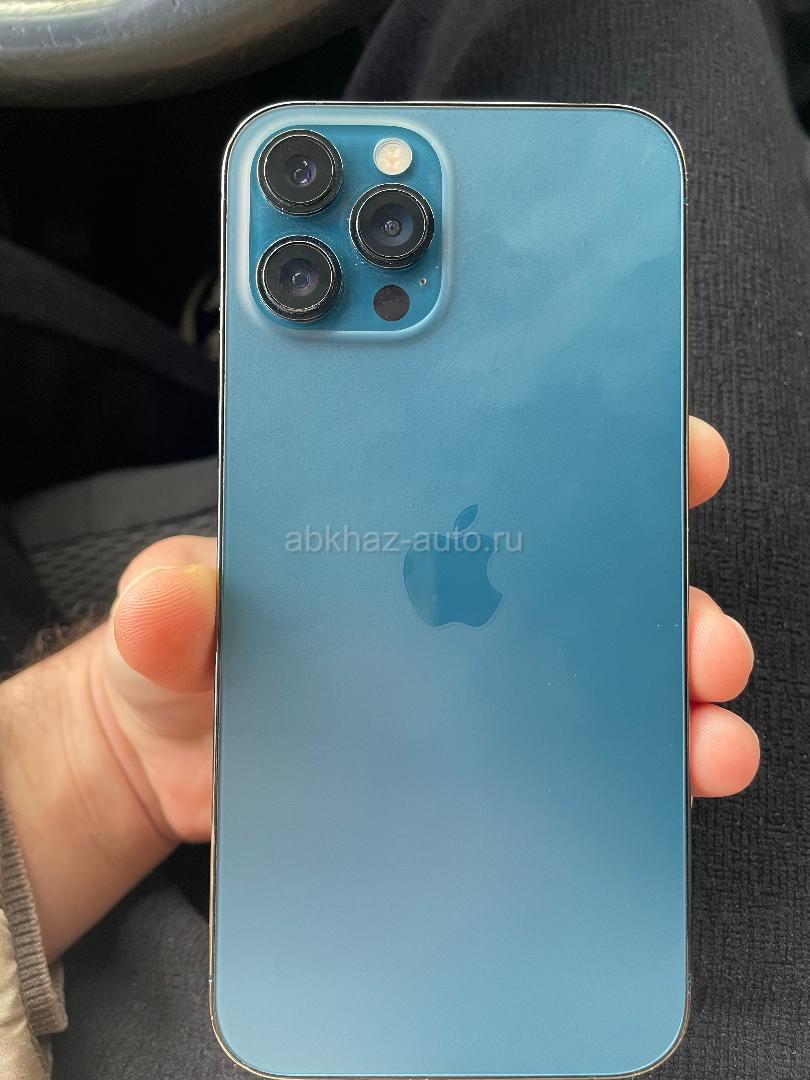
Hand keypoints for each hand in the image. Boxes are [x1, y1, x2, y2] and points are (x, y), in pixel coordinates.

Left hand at [0, 416, 756, 960]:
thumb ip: (169, 599)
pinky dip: (645, 763)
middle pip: (596, 568)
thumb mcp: (163, 624)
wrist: (175, 770)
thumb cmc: (179, 672)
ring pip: (613, 663)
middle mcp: (459, 597)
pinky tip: (669, 777)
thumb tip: (181, 590)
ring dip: (679, 681)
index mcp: (397, 531)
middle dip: (670, 582)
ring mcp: (482, 677)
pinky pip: (585, 751)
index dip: (603, 446)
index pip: (514, 468)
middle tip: (694, 625)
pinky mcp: (486, 752)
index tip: (666, 446)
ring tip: (704, 720)